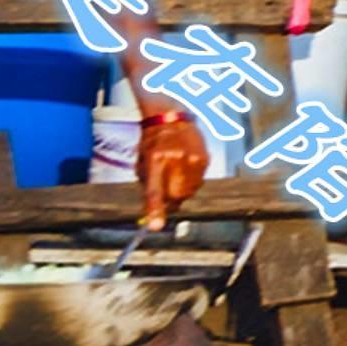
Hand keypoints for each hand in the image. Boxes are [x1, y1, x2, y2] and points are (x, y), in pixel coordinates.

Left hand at [134, 108, 206, 227]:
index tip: (154, 226)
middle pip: (175, 196)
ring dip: (180, 192)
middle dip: (169, 200)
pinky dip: (190, 183)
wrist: (171, 118)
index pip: (154, 190)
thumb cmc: (152, 142)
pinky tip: (184, 169)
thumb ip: (147, 188)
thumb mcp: (142, 163)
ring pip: (188, 192)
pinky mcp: (204, 159)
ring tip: (174, 175)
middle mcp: (176, 158)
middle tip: (164, 192)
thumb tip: (154, 214)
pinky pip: (198, 183)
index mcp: (155, 159)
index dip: (155, 210)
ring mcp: (192, 158)